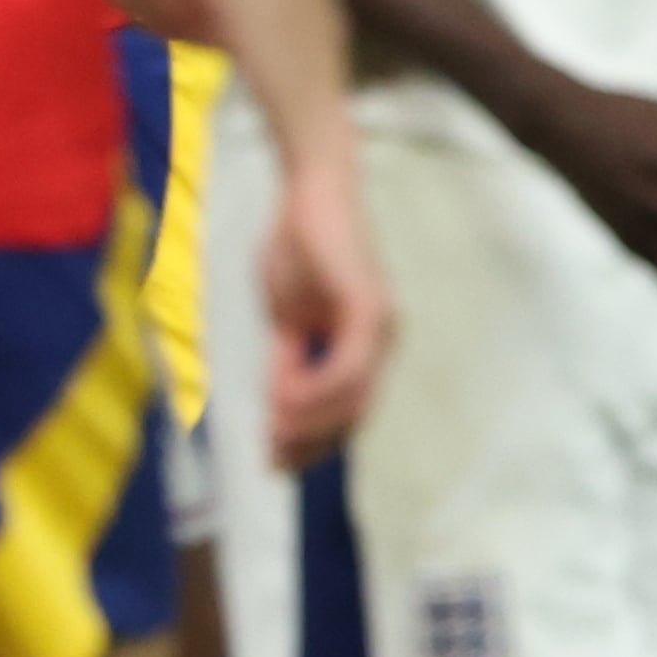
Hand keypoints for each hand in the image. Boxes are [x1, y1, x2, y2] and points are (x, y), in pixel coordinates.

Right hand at [261, 153, 391, 468]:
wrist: (309, 194)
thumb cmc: (298, 248)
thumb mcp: (286, 319)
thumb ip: (289, 362)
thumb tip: (281, 407)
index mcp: (366, 344)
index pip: (350, 410)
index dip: (315, 441)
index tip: (278, 462)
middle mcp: (383, 340)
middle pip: (355, 413)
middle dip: (312, 442)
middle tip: (273, 461)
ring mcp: (381, 325)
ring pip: (353, 396)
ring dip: (309, 420)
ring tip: (273, 430)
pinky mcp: (369, 309)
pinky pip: (348, 366)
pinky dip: (316, 389)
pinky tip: (284, 398)